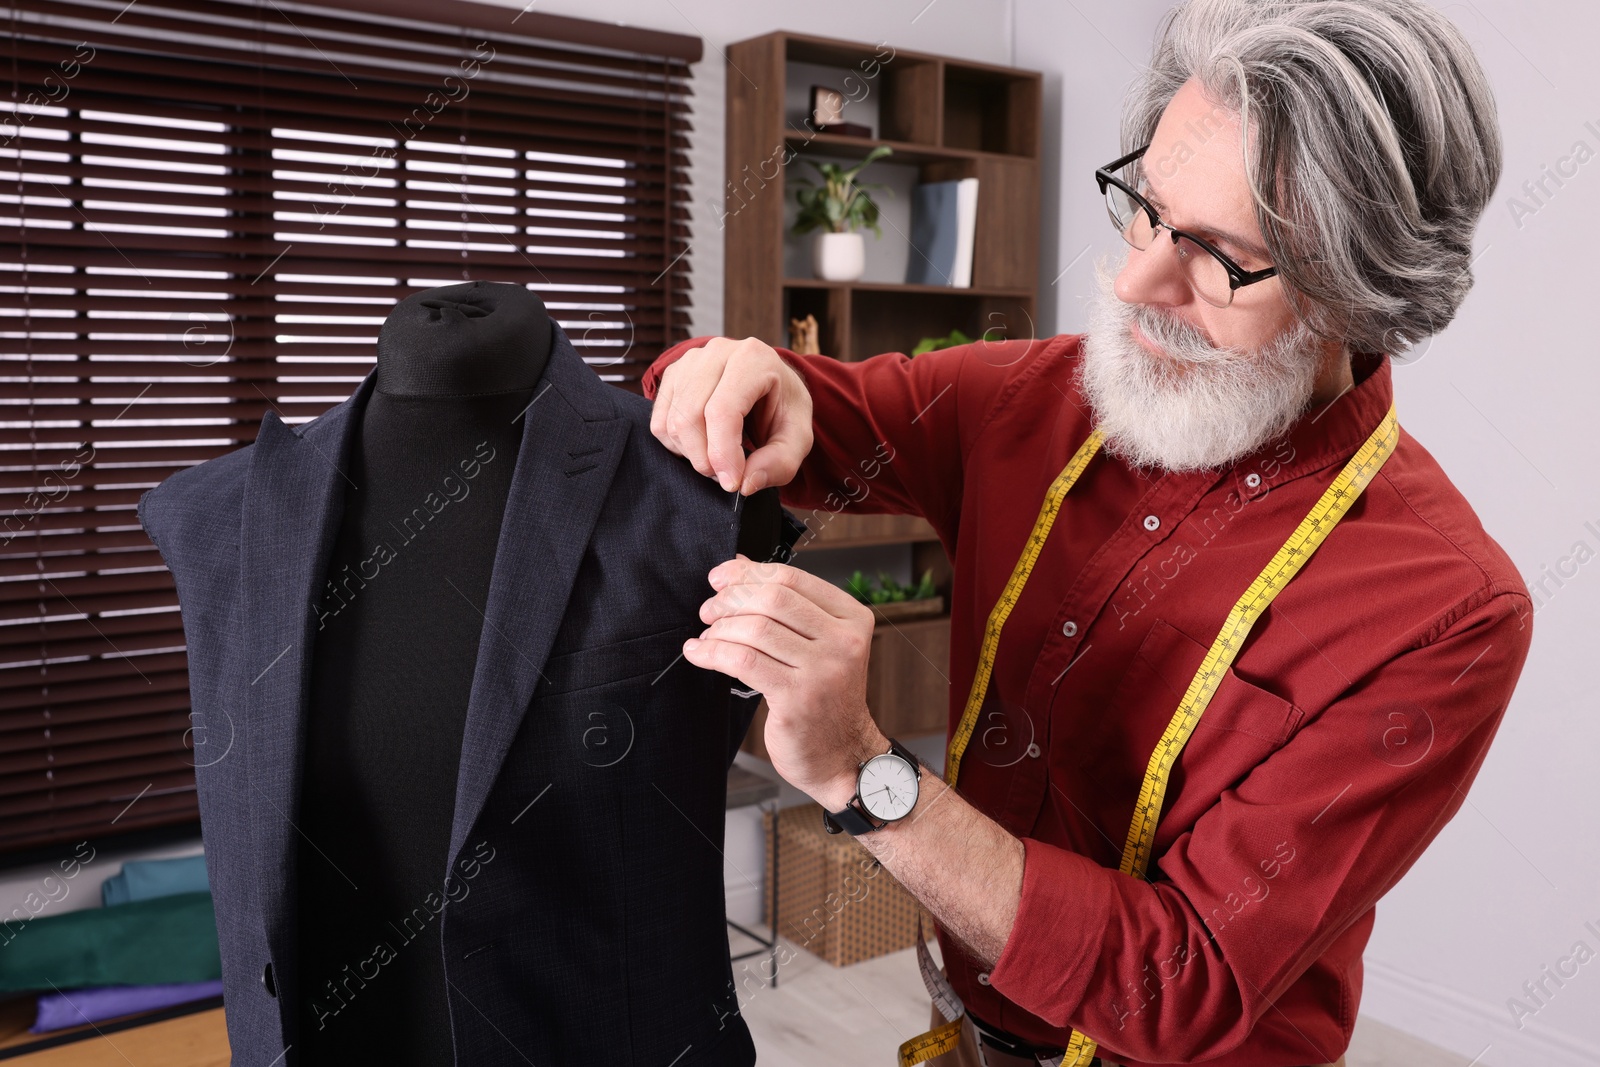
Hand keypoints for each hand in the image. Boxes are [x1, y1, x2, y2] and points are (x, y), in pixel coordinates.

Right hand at [648, 336, 813, 495]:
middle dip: (705, 459)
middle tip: (727, 475)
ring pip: (672, 422)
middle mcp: (716, 352)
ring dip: (692, 454)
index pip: (722, 411)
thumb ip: (780, 462)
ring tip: (719, 459)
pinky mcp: (672, 376)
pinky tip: (702, 445)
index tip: (732, 483)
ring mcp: (689, 361)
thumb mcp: (798, 437)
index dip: (723, 453)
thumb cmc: (783, 408)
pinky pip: (660, 422)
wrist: (770, 384)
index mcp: (753, 358)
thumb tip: (745, 483)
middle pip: (690, 417)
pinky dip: (677, 445)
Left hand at [682, 554, 885, 807]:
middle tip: (709, 610)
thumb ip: (785, 605)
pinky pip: (743, 661)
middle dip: (730, 599)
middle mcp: (843, 641)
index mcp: (852, 619)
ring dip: (720, 628)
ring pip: (755, 629)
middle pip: (772, 599)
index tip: (721, 578)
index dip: (747, 573)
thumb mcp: (817, 644)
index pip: (792, 579)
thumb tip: (739, 566)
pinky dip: (713, 653)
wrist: (843, 756)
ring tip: (707, 636)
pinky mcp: (797, 698)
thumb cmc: (825, 699)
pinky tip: (699, 653)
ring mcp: (823, 670)